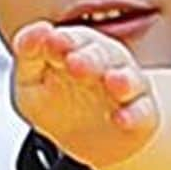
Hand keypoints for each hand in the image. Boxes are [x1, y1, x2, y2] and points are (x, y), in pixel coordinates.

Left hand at [11, 21, 158, 167]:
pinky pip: (141, 113)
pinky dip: (134, 115)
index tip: (51, 42)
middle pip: (102, 55)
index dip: (64, 41)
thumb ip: (29, 54)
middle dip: (89, 57)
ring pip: (128, 79)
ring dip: (122, 80)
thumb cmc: (55, 102)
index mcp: (77, 49)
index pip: (73, 39)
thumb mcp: (30, 81)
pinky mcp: (140, 115)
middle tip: (74, 62)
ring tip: (112, 81)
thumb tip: (36, 31)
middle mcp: (105, 64)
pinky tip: (122, 118)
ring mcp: (124, 89)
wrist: (84, 138)